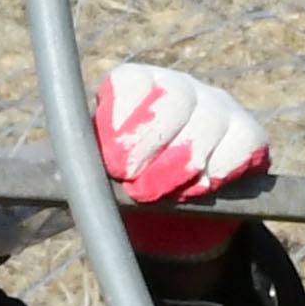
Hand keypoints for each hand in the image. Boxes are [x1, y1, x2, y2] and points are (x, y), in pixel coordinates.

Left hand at [91, 62, 271, 259]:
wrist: (174, 221)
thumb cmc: (126, 190)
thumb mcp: (94, 176)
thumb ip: (79, 168)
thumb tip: (56, 177)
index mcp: (133, 87)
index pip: (130, 84)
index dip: (122, 121)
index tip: (114, 164)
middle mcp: (177, 87)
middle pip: (173, 97)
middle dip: (153, 145)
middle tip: (139, 187)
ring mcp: (217, 106)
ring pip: (208, 122)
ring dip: (182, 166)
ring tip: (165, 196)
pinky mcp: (248, 133)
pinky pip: (240, 144)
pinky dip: (218, 172)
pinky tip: (198, 190)